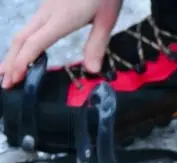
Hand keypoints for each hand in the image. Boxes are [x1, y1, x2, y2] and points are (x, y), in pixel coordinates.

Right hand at [1, 0, 123, 88]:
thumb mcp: (106, 19)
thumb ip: (97, 45)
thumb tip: (92, 71)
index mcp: (61, 18)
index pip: (35, 43)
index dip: (22, 61)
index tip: (14, 78)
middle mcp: (48, 14)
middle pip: (22, 39)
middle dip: (11, 61)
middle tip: (5, 82)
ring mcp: (46, 9)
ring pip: (23, 32)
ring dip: (14, 52)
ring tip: (7, 71)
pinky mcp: (49, 7)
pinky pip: (30, 27)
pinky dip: (22, 43)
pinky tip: (24, 53)